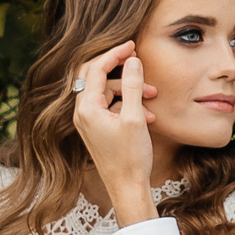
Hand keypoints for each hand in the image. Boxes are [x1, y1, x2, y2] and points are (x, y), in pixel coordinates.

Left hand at [70, 40, 160, 222]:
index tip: (132, 45)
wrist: (127, 189)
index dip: (114, 54)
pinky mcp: (97, 129)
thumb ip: (133, 85)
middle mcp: (82, 113)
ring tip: (152, 95)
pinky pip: (110, 107)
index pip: (95, 69)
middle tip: (137, 60)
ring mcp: (88, 122)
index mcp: (87, 108)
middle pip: (96, 76)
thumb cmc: (130, 158)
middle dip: (119, 68)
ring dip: (129, 90)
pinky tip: (147, 115)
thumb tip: (132, 60)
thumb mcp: (135, 118)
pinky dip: (127, 105)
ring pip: (107, 93)